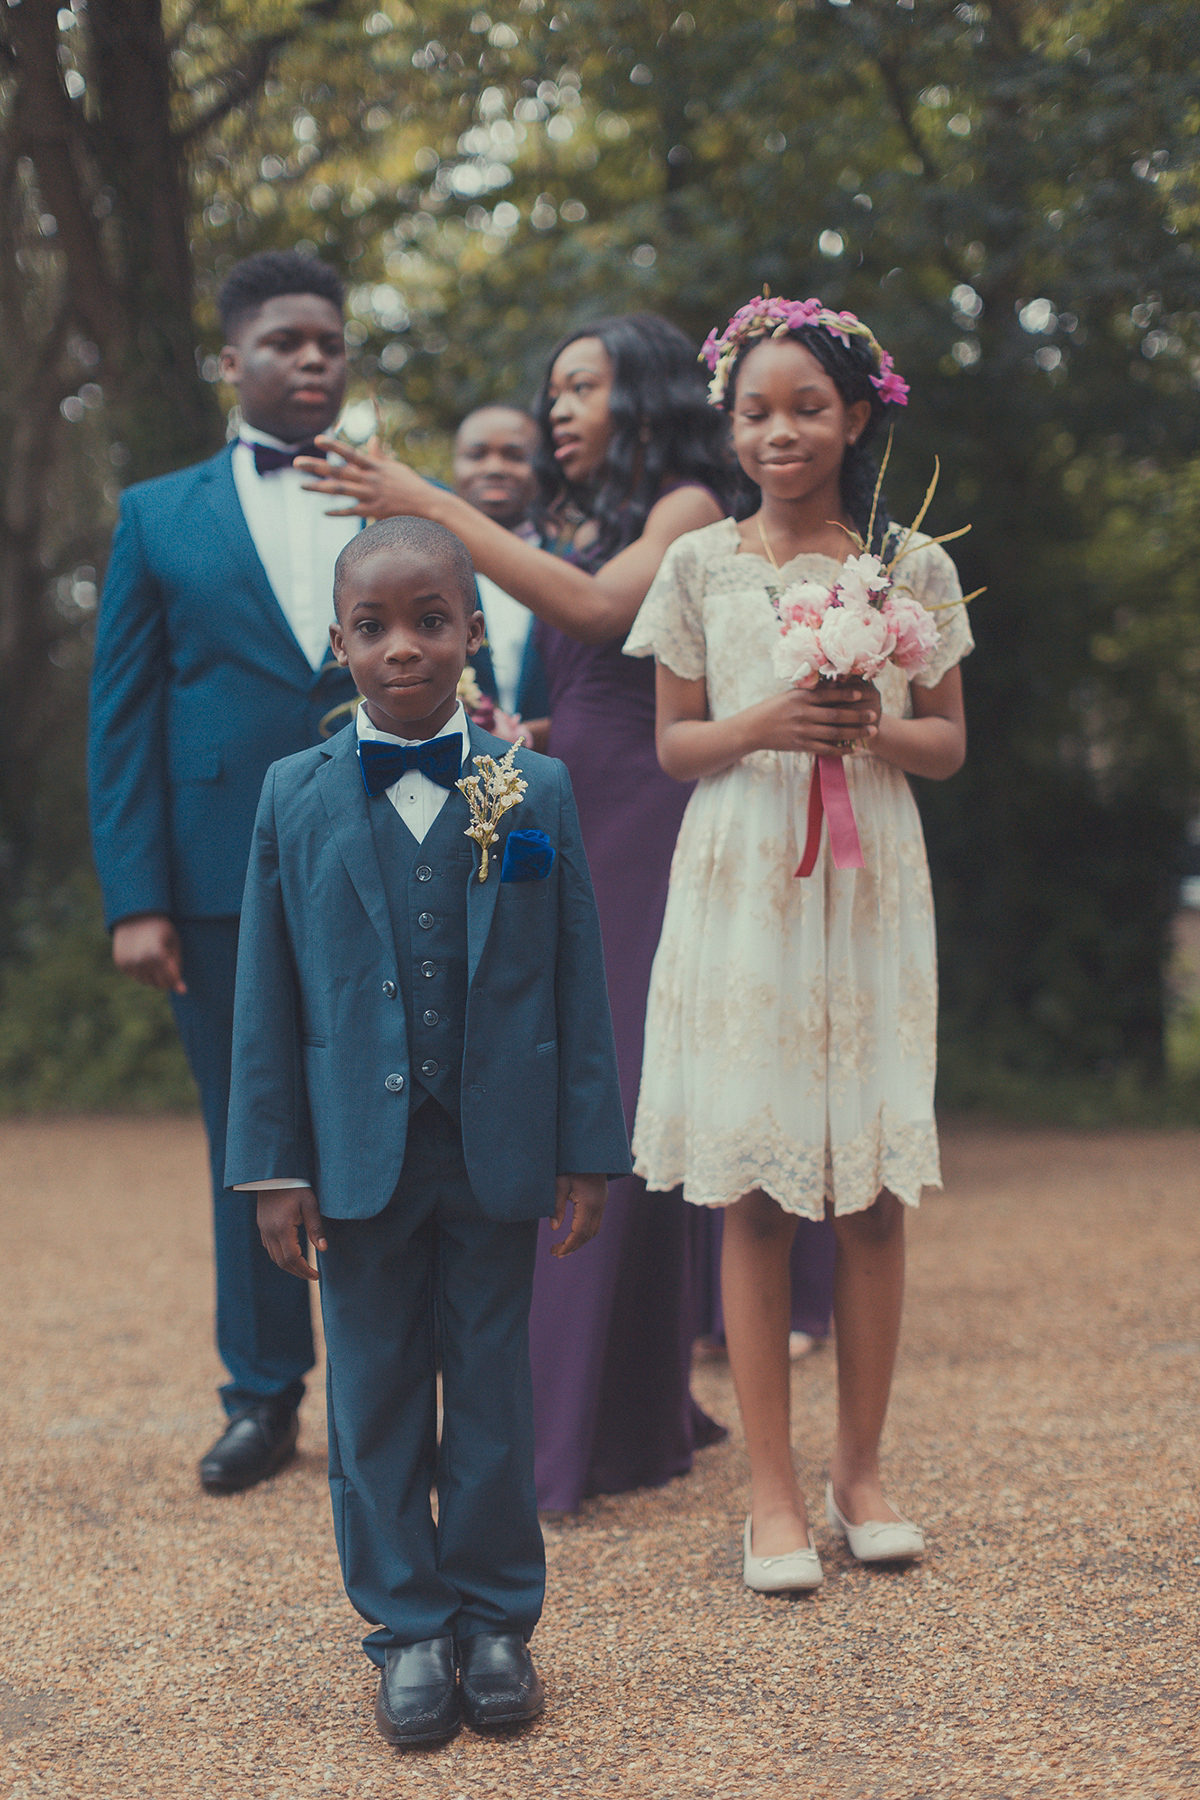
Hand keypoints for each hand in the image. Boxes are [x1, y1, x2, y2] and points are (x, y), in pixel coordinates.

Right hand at [111, 914, 185, 993]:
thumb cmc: (160, 928)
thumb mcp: (174, 943)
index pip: (170, 981)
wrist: (135, 914)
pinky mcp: (120, 963)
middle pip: (158, 984)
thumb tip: (182, 991)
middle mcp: (140, 961)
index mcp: (157, 955)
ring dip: (153, 975)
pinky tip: (143, 956)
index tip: (180, 980)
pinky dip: (141, 971)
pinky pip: (135, 976)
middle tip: (167, 965)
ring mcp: (128, 963)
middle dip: (165, 979)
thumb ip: (177, 967)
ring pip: (146, 982)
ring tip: (155, 957)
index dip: (177, 980)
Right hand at [257, 1187, 326, 1281]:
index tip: (316, 1276)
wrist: (273, 1174)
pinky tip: (291, 1255)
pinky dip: (280, 1256)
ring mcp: (264, 1230)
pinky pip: (269, 1248)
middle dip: (297, 1271)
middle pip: (282, 1262)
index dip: (304, 1270)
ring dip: (288, 1266)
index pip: (292, 1258)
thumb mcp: (309, 1204)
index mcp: (282, 1229)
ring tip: (303, 1269)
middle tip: (312, 1276)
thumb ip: (316, 1228)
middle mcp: (269, 1232)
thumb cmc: (295, 1187)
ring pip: (274, 1257)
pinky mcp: (262, 1226)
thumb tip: (323, 1249)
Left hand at [295, 437, 433, 519]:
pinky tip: (324, 512)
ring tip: (302, 486)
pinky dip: (338, 512)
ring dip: (319, 488)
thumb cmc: (411, 485)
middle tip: (296, 463)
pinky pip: (352, 512)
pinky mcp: (374, 511)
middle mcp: (369, 479)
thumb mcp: (395, 467)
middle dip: (316, 467)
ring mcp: (371, 496)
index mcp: (374, 467)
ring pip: (340, 490)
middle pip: (338, 471)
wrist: (427, 505)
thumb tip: (371, 440)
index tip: (317, 440)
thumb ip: (379, 455)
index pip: (350, 453)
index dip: (334, 446)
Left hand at [549, 1173, 607, 1257]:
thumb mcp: (560, 1183)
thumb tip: (553, 1228)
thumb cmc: (572, 1166)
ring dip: (579, 1242)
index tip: (556, 1252)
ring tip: (563, 1248)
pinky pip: (596, 1223)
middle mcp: (599, 1206)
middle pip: (587, 1235)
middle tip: (555, 1253)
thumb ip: (556, 1205)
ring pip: (593, 1231)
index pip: (579, 1232)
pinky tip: (573, 1235)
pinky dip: (585, 1233)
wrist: (590, 1152)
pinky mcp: (602, 1202)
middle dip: (572, 1247)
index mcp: (588, 1203)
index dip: (568, 1245)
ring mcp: (602, 1204)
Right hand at [749, 679, 880, 758]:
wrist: (753, 729)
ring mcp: (803, 732)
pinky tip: (854, 749)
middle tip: (874, 714)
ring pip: (834, 733)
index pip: (829, 695)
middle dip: (857, 715)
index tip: (862, 694)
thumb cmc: (773, 709)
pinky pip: (825, 749)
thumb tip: (835, 684)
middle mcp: (803, 714)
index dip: (847, 694)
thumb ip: (811, 692)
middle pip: (836, 715)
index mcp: (801, 698)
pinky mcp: (801, 746)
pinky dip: (841, 750)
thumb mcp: (790, 695)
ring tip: (871, 731)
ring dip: (855, 733)